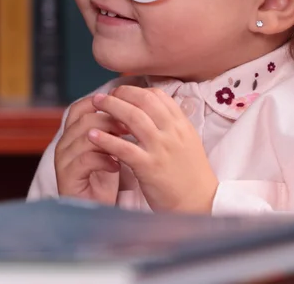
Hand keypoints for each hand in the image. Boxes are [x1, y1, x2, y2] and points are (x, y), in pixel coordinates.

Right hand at [54, 96, 124, 204]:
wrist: (95, 209)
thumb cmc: (104, 175)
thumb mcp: (109, 146)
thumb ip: (111, 127)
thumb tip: (131, 105)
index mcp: (72, 132)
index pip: (80, 107)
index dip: (101, 103)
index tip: (124, 107)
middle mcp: (64, 143)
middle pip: (85, 120)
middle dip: (110, 120)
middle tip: (131, 127)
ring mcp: (63, 160)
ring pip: (85, 138)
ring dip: (109, 139)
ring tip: (127, 145)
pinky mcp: (67, 177)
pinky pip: (86, 160)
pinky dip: (104, 160)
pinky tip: (117, 166)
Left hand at [88, 86, 218, 212]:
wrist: (200, 203)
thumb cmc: (192, 174)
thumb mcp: (188, 142)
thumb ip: (172, 125)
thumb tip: (152, 110)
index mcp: (182, 124)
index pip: (158, 95)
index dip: (136, 91)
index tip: (122, 93)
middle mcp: (172, 132)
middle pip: (144, 101)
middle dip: (121, 93)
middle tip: (105, 95)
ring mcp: (161, 148)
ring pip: (133, 118)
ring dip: (111, 107)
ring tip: (95, 105)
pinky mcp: (149, 167)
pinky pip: (124, 148)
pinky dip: (106, 139)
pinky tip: (92, 135)